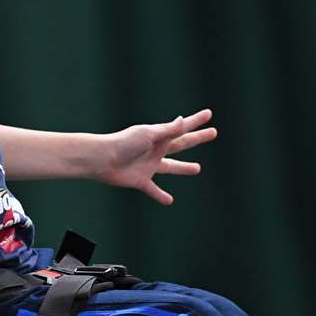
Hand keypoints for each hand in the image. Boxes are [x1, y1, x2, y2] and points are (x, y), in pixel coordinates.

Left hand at [99, 109, 216, 204]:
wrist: (102, 160)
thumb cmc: (124, 143)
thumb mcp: (148, 135)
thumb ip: (167, 131)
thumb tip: (183, 120)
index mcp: (158, 136)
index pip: (182, 128)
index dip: (196, 122)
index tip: (209, 114)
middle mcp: (155, 150)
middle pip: (181, 144)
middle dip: (196, 138)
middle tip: (213, 133)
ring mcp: (149, 166)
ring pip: (171, 167)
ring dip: (184, 168)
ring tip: (198, 169)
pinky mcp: (140, 180)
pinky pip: (153, 189)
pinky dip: (160, 195)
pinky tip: (169, 201)